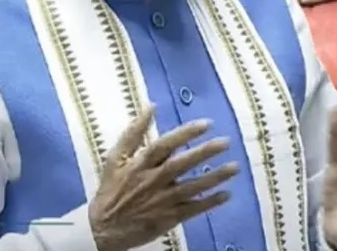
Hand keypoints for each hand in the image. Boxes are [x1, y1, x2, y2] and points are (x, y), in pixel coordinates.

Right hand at [89, 105, 239, 250]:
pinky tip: (226, 194)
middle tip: (225, 142)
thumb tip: (151, 106)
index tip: (206, 124)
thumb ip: (133, 133)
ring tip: (235, 167)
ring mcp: (162, 201)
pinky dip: (209, 202)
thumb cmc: (111, 190)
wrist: (102, 230)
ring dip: (214, 178)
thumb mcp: (115, 159)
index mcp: (139, 165)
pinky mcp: (168, 218)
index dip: (185, 134)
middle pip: (180, 165)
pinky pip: (192, 209)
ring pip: (191, 188)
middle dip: (203, 153)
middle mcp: (152, 181)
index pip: (164, 145)